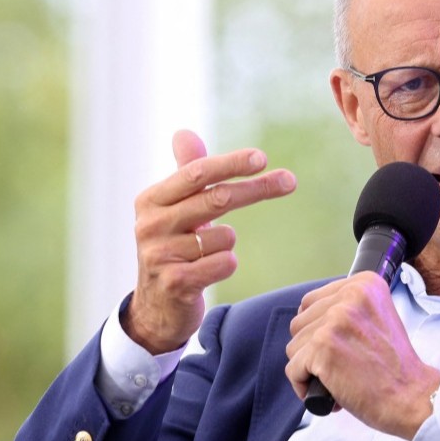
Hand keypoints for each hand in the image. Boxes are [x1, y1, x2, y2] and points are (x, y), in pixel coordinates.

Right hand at [123, 129, 295, 353]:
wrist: (155, 308)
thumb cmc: (173, 250)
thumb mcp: (174, 211)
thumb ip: (185, 174)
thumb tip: (184, 132)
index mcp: (151, 200)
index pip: (196, 173)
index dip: (231, 163)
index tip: (262, 158)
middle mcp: (150, 224)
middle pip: (216, 198)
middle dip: (256, 188)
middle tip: (289, 180)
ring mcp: (160, 255)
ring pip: (225, 236)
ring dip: (227, 244)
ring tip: (207, 255)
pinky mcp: (175, 283)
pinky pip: (224, 263)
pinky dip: (226, 265)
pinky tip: (209, 271)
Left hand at [285, 272, 439, 438]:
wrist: (412, 397)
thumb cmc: (395, 367)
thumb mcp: (377, 318)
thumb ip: (347, 310)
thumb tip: (308, 317)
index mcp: (364, 284)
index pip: (312, 301)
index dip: (320, 330)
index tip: (342, 346)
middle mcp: (349, 296)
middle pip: (300, 323)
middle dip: (313, 349)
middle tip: (343, 365)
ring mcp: (334, 322)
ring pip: (294, 346)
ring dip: (310, 368)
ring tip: (339, 377)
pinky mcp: (321, 349)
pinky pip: (293, 370)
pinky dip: (305, 386)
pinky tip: (330, 392)